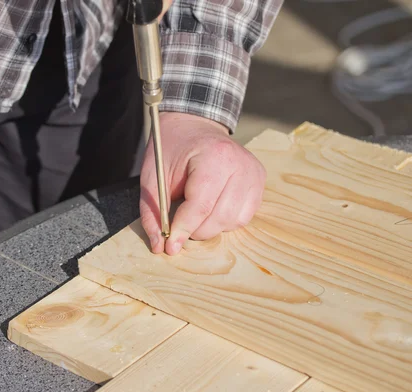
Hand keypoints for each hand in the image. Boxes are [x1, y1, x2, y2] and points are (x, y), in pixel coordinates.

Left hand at [139, 112, 266, 254]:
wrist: (193, 125)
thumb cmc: (172, 149)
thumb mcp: (152, 177)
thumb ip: (153, 212)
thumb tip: (160, 247)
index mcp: (214, 156)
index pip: (200, 206)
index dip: (183, 230)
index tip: (170, 246)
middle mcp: (240, 164)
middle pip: (219, 217)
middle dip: (195, 231)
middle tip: (179, 227)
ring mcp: (254, 172)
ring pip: (234, 220)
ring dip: (210, 227)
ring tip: (194, 215)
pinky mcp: (259, 180)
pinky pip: (244, 216)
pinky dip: (225, 221)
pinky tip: (211, 209)